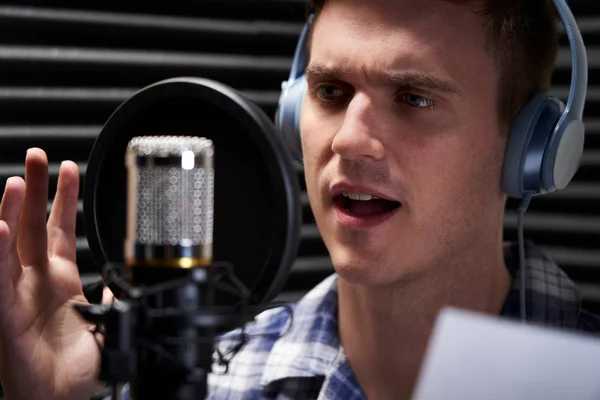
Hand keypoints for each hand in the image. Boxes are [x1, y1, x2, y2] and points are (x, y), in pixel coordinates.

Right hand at [0, 148, 111, 399]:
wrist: (61, 399)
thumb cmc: (77, 365)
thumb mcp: (106, 320)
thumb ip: (115, 295)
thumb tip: (126, 277)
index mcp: (61, 279)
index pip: (60, 228)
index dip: (63, 197)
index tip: (69, 168)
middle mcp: (36, 281)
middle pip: (31, 225)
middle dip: (34, 189)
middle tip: (36, 155)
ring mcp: (19, 295)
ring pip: (10, 246)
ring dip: (10, 212)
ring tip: (16, 181)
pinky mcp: (6, 316)